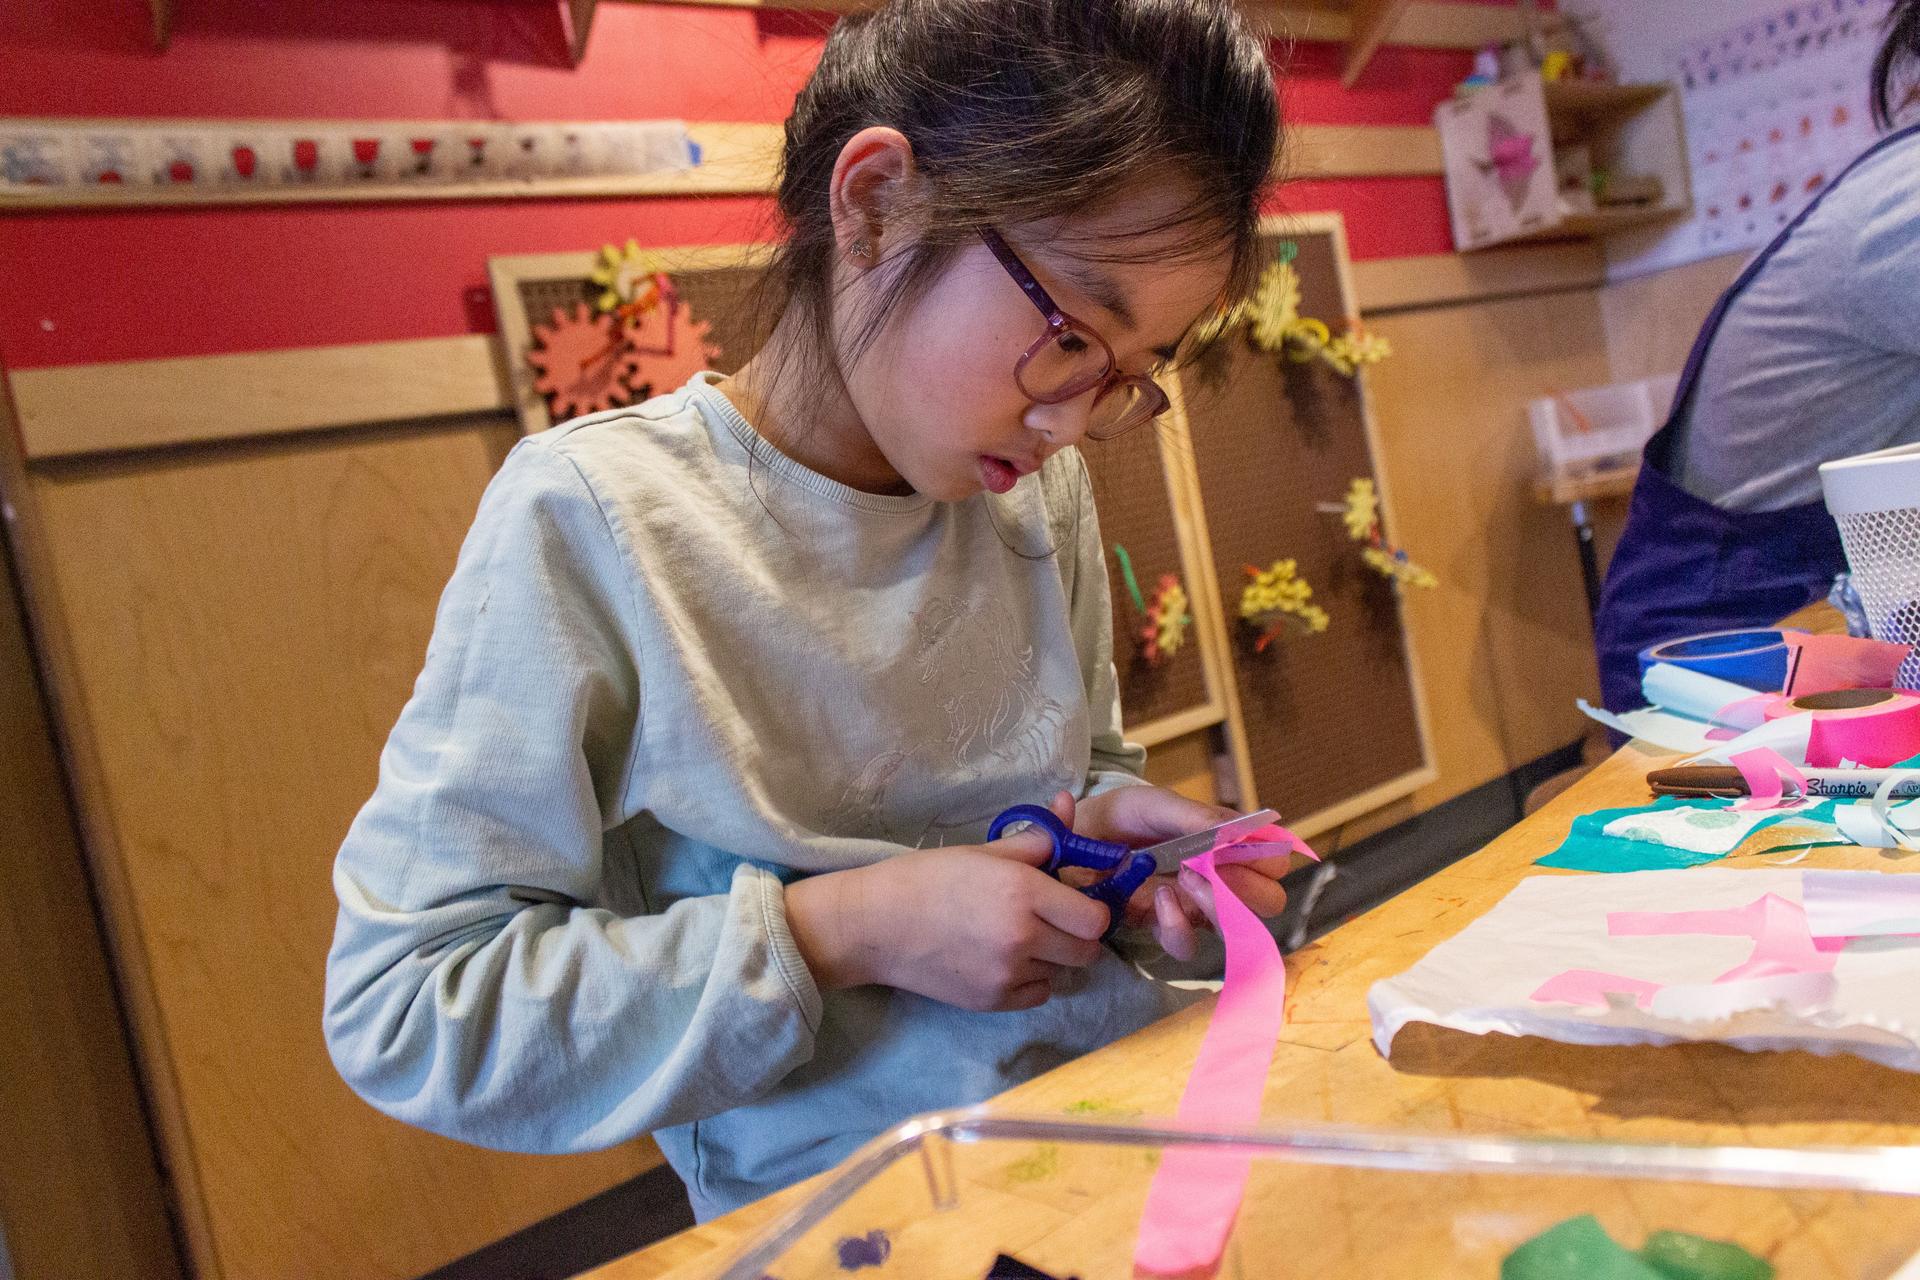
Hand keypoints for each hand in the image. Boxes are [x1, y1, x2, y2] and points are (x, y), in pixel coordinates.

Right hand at [783, 795, 1109, 1011]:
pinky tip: (1004, 959)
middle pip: (1087, 950)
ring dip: (1053, 957)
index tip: (1074, 901)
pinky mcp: (993, 1002)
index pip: (1095, 917)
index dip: (1090, 908)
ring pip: (1063, 972)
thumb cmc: (926, 878)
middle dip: (1078, 935)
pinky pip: (1037, 993)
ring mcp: (1008, 975)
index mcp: (1022, 892)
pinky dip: (1031, 979)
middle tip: (1053, 920)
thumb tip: (1068, 809)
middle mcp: (1022, 937)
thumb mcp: (982, 852)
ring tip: (1019, 937)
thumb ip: (1036, 839)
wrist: (875, 925)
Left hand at [1059, 786, 1294, 961]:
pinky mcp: (1162, 928)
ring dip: (1217, 904)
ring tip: (1187, 878)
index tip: (1237, 847)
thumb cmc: (1120, 815)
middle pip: (1269, 901)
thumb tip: (1234, 832)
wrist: (1074, 838)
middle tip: (1216, 869)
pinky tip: (1161, 899)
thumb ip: (1196, 816)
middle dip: (1250, 888)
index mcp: (1227, 844)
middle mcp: (1220, 879)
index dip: (1267, 859)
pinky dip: (1178, 924)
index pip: (1275, 861)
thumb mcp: (1155, 804)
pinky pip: (1186, 944)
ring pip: (1235, 928)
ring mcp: (1194, 907)